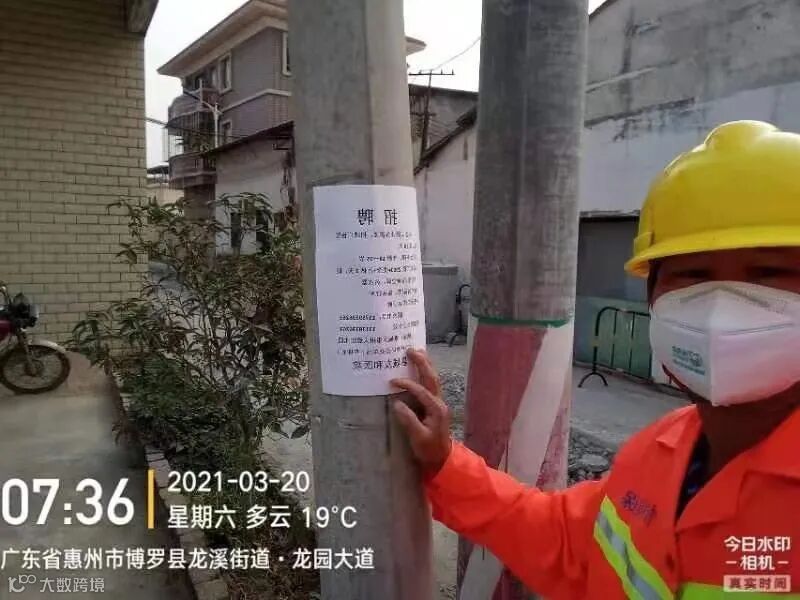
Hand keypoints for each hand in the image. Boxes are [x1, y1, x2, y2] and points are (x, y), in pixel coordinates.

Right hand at [391, 349, 452, 475]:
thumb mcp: (418, 438)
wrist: (441, 459)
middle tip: (411, 349)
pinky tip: (418, 369)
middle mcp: (439, 403)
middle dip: (422, 363)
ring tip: (417, 352)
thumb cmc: (429, 450)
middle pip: (431, 378)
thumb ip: (409, 420)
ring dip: (425, 365)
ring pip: (432, 379)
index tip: (392, 381)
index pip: (421, 391)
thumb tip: (397, 404)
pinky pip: (429, 385)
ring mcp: (438, 403)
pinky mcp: (434, 406)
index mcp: (436, 409)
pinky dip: (424, 374)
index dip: (407, 384)